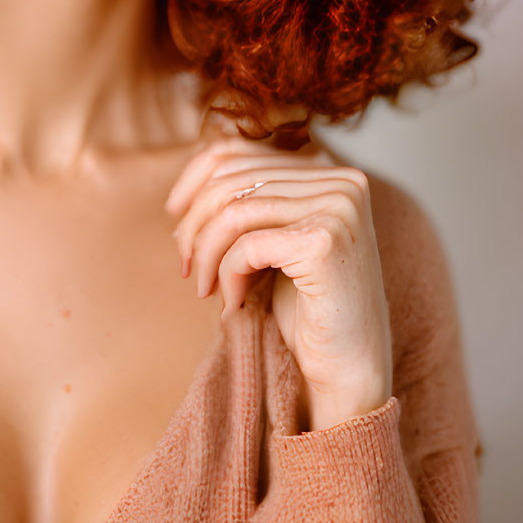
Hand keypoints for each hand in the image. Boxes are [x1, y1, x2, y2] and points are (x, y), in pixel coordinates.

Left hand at [165, 127, 392, 428]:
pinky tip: (233, 304)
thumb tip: (187, 178)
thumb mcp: (274, 241)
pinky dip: (227, 274)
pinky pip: (247, 245)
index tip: (174, 217)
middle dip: (194, 225)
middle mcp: (342, 181)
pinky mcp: (325, 242)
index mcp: (330, 172)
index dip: (193, 180)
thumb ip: (250, 200)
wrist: (347, 372)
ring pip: (234, 211)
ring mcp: (339, 208)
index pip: (237, 150)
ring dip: (205, 254)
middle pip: (231, 179)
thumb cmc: (306, 311)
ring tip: (203, 288)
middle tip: (185, 268)